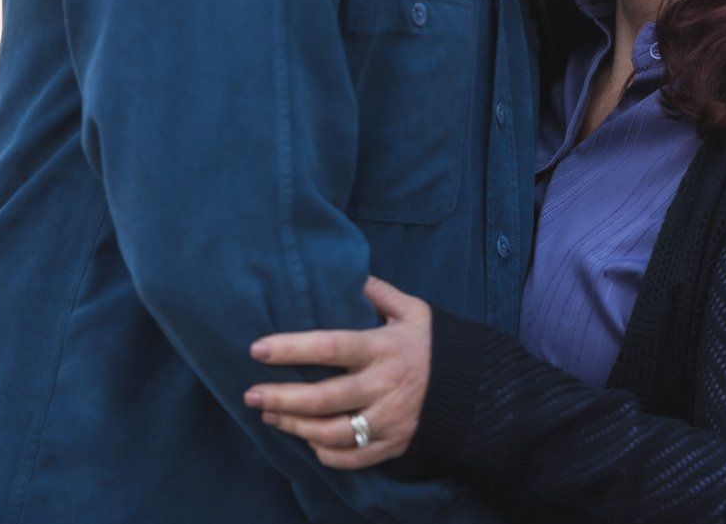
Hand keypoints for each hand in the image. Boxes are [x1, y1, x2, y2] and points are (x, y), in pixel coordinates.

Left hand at [244, 275, 430, 468]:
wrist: (475, 386)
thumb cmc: (434, 342)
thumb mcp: (412, 309)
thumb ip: (377, 292)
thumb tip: (344, 268)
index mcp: (384, 348)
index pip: (331, 347)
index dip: (292, 349)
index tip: (257, 349)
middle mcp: (385, 386)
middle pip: (323, 398)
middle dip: (281, 398)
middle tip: (250, 394)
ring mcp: (390, 420)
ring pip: (332, 433)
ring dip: (295, 426)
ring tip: (271, 416)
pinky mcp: (395, 444)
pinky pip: (353, 457)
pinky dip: (327, 453)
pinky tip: (308, 441)